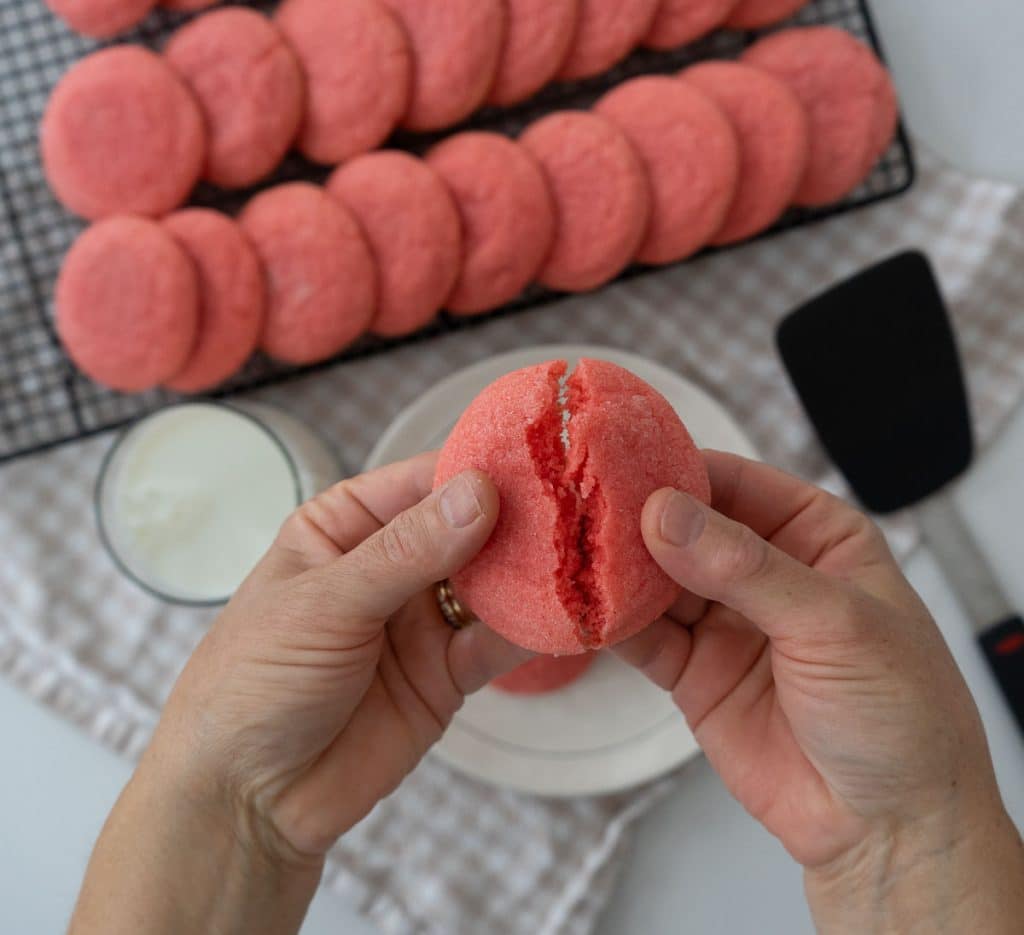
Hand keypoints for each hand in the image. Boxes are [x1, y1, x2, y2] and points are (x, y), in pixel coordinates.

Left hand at [71, 452, 527, 934]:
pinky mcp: (446, 674)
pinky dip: (527, 631)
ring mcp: (420, 620)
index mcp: (347, 526)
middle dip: (515, 520)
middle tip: (574, 507)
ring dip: (528, 575)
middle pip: (468, 529)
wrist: (247, 799)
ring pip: (490, 584)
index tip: (535, 460)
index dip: (477, 468)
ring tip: (578, 557)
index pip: (422, 481)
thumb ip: (407, 551)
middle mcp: (390, 565)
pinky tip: (562, 616)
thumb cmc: (255, 680)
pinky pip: (495, 643)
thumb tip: (479, 491)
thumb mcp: (326, 602)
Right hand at [617, 451, 1023, 931]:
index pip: (736, 485)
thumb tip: (665, 514)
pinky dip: (614, 625)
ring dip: (617, 572)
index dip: (680, 471)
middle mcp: (764, 571)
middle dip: (635, 520)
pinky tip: (582, 608)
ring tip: (568, 553)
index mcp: (815, 536)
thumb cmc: (899, 712)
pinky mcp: (694, 674)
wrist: (890, 829)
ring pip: (657, 582)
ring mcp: (726, 623)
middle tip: (578, 506)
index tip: (621, 464)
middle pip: (685, 529)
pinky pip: (645, 638)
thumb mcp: (834, 622)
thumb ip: (745, 567)